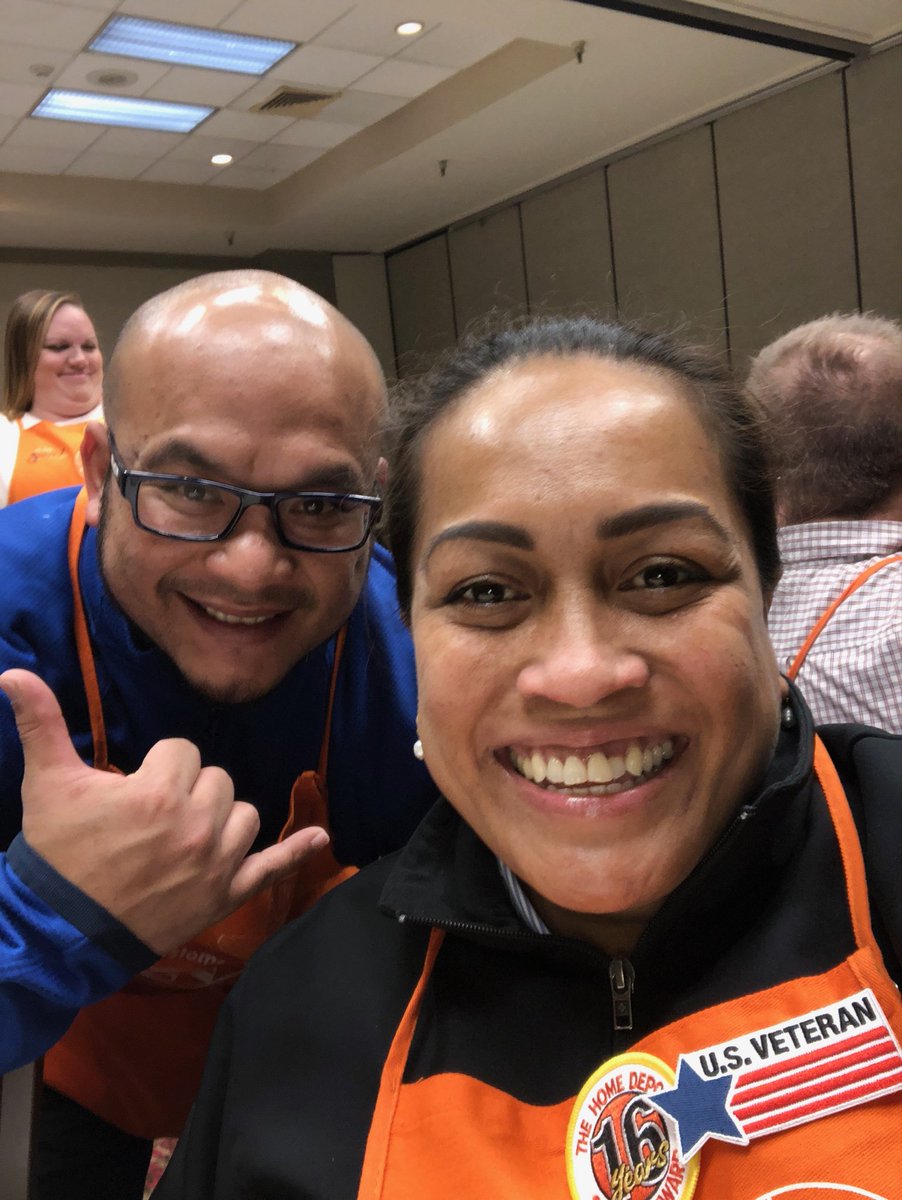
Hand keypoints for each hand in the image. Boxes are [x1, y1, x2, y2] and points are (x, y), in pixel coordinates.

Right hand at [0, 669, 328, 954]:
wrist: (61, 932)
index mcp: (159, 793)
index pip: (182, 751)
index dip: (158, 766)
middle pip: (216, 779)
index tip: (134, 787)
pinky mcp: (226, 895)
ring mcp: (217, 863)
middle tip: (153, 814)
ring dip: (221, 817)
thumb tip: (13, 673)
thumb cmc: (57, 855)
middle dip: (188, 789)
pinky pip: (273, 867)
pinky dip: (297, 852)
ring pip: (244, 814)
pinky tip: (321, 838)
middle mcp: (197, 825)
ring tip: (185, 831)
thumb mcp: (47, 784)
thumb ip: (39, 723)